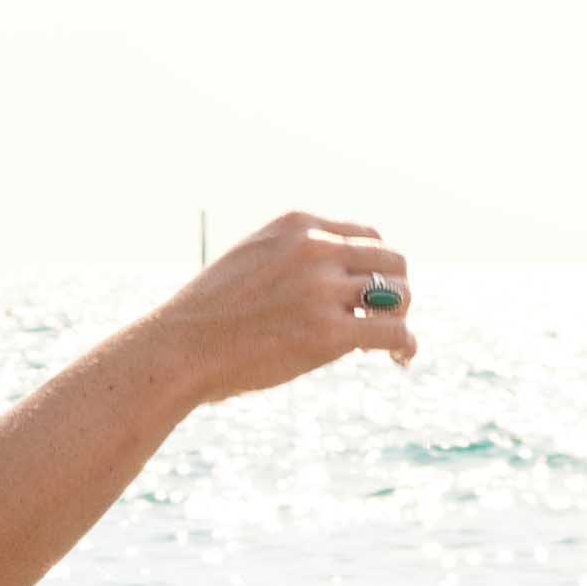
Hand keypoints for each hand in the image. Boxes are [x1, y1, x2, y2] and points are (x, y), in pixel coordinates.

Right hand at [141, 210, 414, 402]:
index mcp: (298, 225)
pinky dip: (406, 345)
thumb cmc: (210, 316)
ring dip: (400, 319)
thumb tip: (331, 282)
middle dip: (395, 290)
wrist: (180, 348)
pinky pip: (394, 331)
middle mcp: (315, 248)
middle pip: (391, 259)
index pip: (366, 236)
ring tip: (389, 346)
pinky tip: (400, 360)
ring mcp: (323, 289)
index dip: (374, 268)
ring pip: (399, 294)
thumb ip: (292, 258)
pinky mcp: (329, 333)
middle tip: (383, 321)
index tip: (366, 296)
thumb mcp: (251, 259)